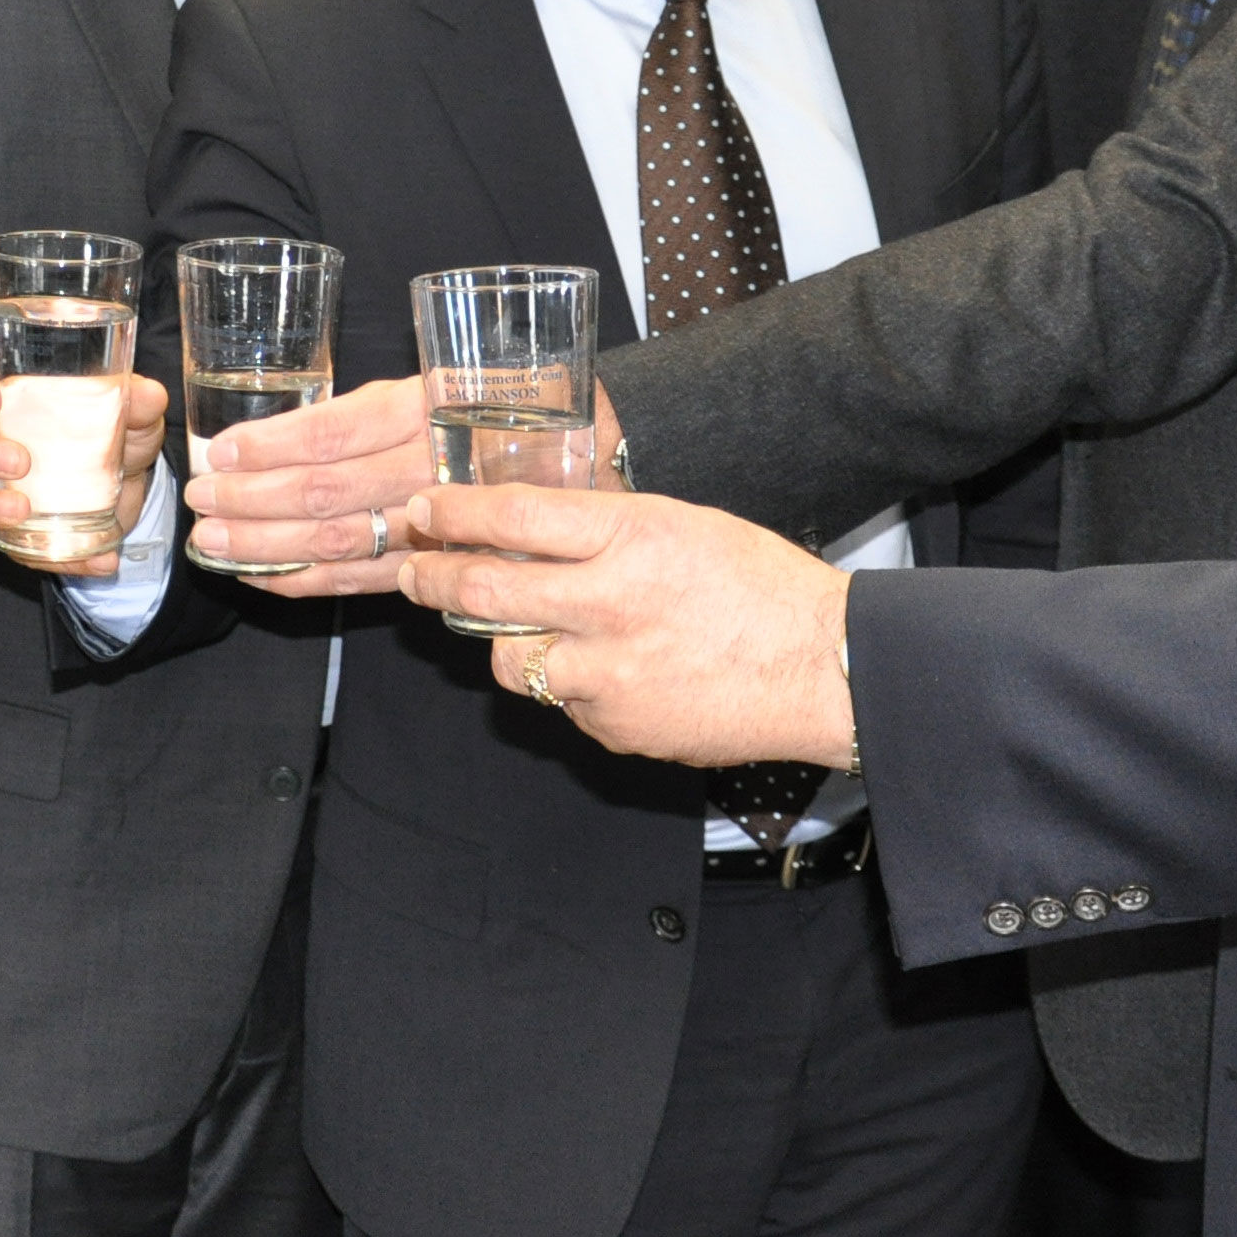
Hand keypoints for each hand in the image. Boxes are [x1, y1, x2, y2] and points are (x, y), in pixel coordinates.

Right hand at [0, 356, 168, 575]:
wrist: (129, 489)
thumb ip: (139, 403)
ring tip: (19, 512)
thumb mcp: (133, 416)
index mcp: (6, 398)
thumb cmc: (114, 434)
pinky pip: (11, 546)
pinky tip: (93, 559)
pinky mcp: (8, 530)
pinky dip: (51, 556)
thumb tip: (148, 394)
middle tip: (19, 463)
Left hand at [181, 376, 623, 597]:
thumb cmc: (510, 400)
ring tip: (211, 543)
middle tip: (196, 503)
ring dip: (266, 546)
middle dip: (250, 501)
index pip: (334, 432)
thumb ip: (383, 404)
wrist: (596, 452)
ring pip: (340, 540)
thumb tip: (279, 430)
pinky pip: (368, 579)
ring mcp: (441, 523)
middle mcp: (432, 468)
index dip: (269, 444)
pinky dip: (309, 581)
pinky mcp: (443, 562)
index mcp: (430, 409)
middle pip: (325, 491)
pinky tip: (262, 579)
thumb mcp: (453, 376)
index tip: (217, 451)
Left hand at [397, 486, 855, 766]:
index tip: (423, 511)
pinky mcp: (615, 725)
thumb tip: (525, 528)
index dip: (453, 514)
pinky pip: (562, 702)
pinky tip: (606, 671)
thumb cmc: (761, 588)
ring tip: (519, 629)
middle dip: (433, 579)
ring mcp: (610, 672)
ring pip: (509, 661)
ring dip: (501, 644)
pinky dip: (569, 686)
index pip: (512, 517)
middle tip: (413, 573)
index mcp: (632, 535)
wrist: (824, 669)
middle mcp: (611, 602)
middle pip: (484, 591)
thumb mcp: (682, 525)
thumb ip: (604, 528)